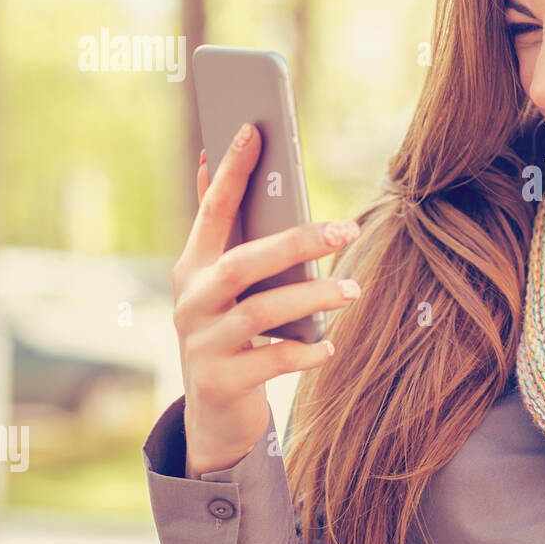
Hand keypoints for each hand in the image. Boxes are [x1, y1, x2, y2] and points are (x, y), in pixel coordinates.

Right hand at [170, 122, 362, 476]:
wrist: (214, 413)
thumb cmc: (232, 334)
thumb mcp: (223, 287)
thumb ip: (226, 234)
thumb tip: (215, 161)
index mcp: (194, 269)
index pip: (211, 211)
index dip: (232, 172)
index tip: (253, 130)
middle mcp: (192, 301)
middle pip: (244, 263)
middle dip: (297, 242)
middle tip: (347, 228)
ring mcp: (202, 342)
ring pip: (261, 312)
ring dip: (312, 298)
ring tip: (352, 289)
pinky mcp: (220, 381)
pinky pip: (270, 361)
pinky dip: (304, 352)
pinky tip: (330, 347)